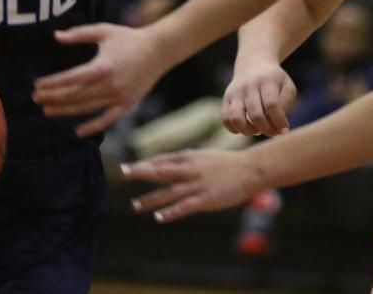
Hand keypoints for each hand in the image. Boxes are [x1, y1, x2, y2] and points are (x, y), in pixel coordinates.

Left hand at [32, 23, 168, 136]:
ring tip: (47, 110)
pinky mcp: (126, 104)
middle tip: (36, 99)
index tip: (37, 85)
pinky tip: (78, 132)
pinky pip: (107, 119)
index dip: (53, 83)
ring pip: (86, 108)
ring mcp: (118, 96)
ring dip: (65, 110)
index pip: (71, 79)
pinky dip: (93, 126)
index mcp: (103, 66)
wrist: (158, 50)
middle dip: (53, 97)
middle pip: (75, 95)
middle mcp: (110, 84)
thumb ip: (79, 34)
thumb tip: (55, 36)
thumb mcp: (103, 31)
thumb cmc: (128, 38)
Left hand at [121, 148, 263, 221]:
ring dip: (150, 199)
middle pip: (160, 171)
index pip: (161, 160)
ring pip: (168, 192)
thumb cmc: (227, 163)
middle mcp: (189, 169)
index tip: (127, 167)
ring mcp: (197, 184)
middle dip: (140, 173)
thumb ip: (186, 161)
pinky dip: (170, 211)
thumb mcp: (203, 156)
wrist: (251, 169)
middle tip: (121, 174)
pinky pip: (184, 207)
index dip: (143, 164)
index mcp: (189, 157)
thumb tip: (169, 163)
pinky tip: (158, 217)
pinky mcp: (205, 199)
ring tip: (135, 205)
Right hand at [221, 59, 295, 135]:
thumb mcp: (287, 86)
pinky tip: (246, 127)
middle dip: (266, 129)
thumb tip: (280, 125)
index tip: (285, 130)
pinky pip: (225, 118)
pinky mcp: (226, 98)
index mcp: (267, 81)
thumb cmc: (274, 81)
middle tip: (273, 132)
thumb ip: (286, 103)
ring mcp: (235, 92)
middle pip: (256, 114)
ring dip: (249, 131)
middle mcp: (249, 86)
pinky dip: (234, 128)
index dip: (279, 121)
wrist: (253, 64)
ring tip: (257, 130)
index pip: (272, 105)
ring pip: (236, 118)